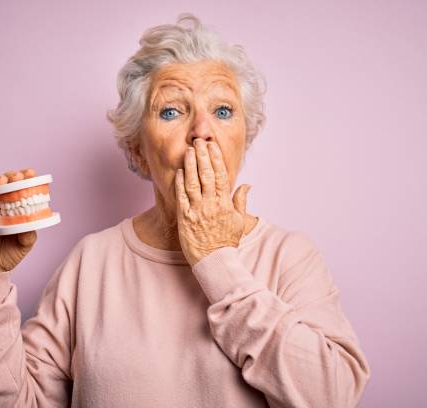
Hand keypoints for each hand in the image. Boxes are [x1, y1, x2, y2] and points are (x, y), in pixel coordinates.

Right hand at [0, 168, 38, 273]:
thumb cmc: (11, 253)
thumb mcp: (25, 244)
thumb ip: (29, 235)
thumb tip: (30, 225)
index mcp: (15, 208)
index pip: (19, 188)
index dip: (24, 178)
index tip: (30, 173)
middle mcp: (1, 206)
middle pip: (3, 184)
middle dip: (10, 177)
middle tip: (17, 176)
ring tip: (2, 180)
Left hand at [174, 139, 251, 265]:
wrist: (214, 261)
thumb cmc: (227, 242)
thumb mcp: (239, 221)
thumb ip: (241, 201)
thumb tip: (247, 184)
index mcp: (225, 204)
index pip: (221, 176)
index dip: (216, 159)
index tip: (212, 146)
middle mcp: (211, 205)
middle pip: (207, 175)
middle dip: (202, 156)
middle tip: (198, 141)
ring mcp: (197, 211)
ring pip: (193, 183)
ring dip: (191, 165)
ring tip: (188, 150)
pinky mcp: (185, 218)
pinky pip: (182, 197)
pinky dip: (180, 183)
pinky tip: (179, 171)